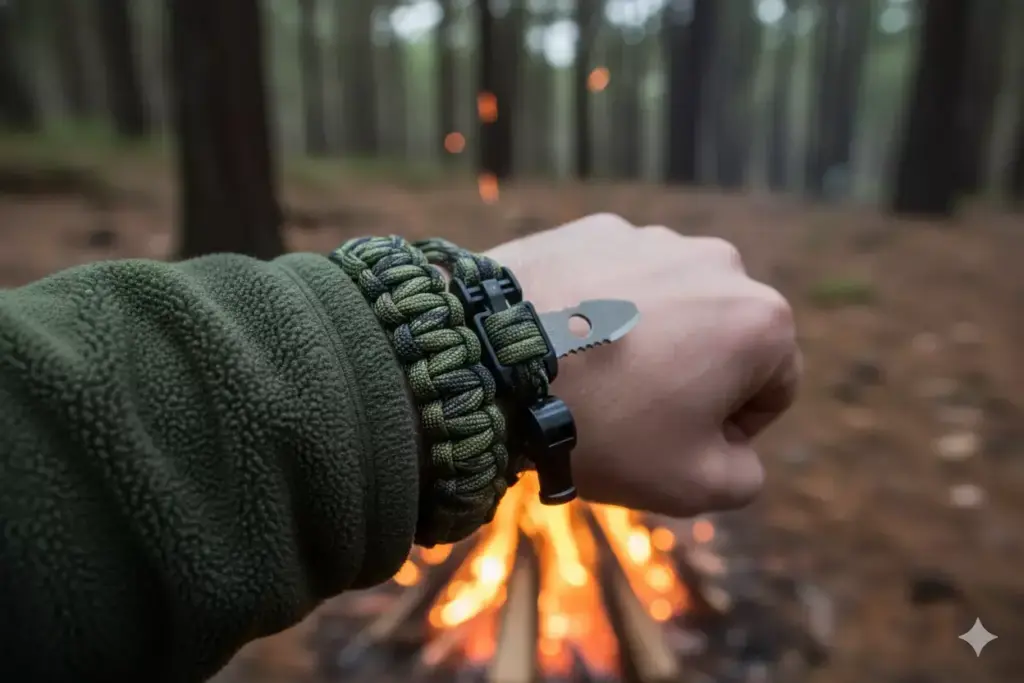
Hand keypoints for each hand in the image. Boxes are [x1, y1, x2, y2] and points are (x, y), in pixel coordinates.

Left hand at [485, 214, 800, 517]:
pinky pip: (616, 280)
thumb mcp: (692, 483)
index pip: (773, 386)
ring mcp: (653, 238)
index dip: (732, 428)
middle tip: (631, 412)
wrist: (493, 364)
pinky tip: (564, 341)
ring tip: (594, 375)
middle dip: (691, 377)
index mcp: (761, 319)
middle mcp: (719, 262)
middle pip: (721, 338)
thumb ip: (744, 475)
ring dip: (649, 339)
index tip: (676, 441)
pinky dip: (603, 308)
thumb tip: (739, 451)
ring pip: (669, 305)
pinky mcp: (594, 228)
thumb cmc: (604, 426)